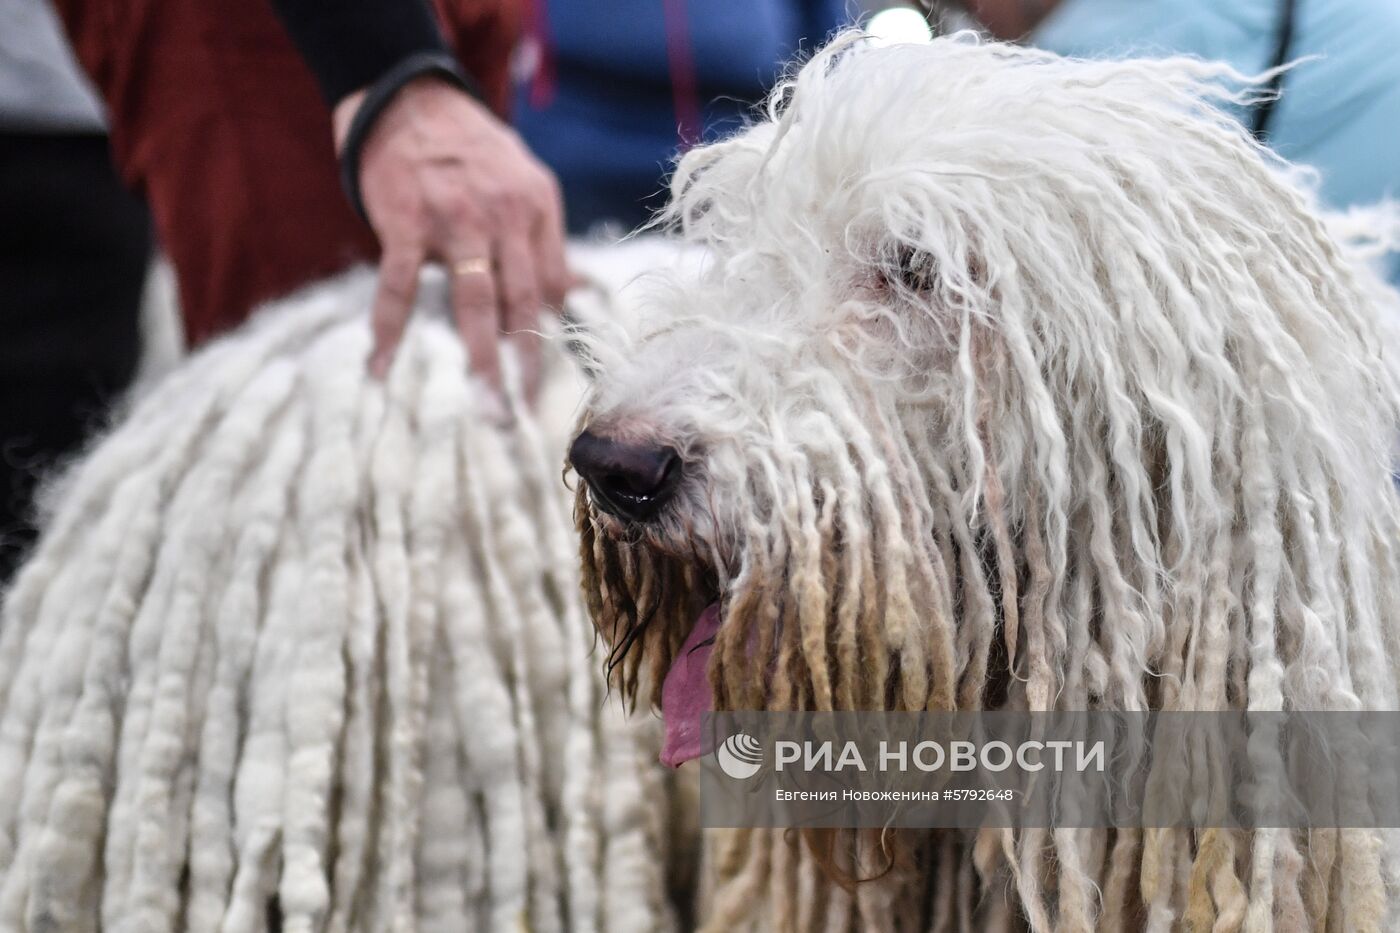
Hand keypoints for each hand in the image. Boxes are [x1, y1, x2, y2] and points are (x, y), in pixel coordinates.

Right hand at [333, 77, 568, 393]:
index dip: (547, 334)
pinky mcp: (406, 223)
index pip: (551, 286)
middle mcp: (502, 216)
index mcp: (536, 209)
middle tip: (526, 412)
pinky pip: (400, 287)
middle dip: (526, 363)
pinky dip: (388, 330)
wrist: (407, 96)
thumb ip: (547, 238)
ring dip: (481, 361)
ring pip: (475, 303)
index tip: (543, 378)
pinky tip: (380, 368)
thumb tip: (574, 295)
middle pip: (521, 303)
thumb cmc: (470, 147)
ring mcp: (454, 221)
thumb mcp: (526, 180)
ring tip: (488, 406)